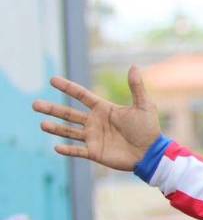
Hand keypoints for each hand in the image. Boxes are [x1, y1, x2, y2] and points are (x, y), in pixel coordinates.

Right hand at [32, 66, 160, 170]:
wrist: (151, 153)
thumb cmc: (148, 129)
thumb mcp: (143, 106)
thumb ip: (136, 87)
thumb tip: (133, 66)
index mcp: (103, 109)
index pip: (81, 95)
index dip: (67, 87)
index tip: (52, 80)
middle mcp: (95, 122)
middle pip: (69, 114)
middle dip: (52, 109)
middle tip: (35, 104)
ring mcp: (93, 137)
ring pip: (69, 131)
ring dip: (55, 128)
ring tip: (42, 124)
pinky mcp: (95, 152)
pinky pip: (78, 151)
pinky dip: (67, 150)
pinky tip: (56, 148)